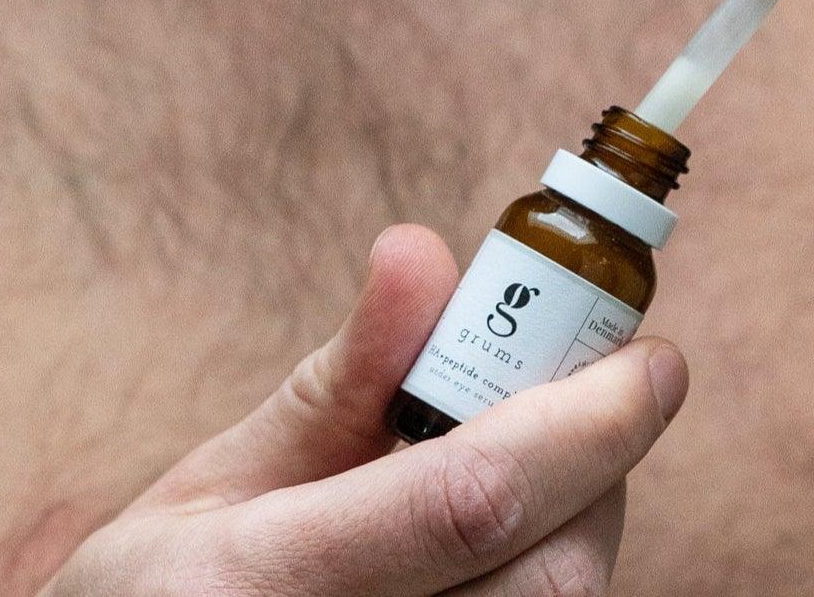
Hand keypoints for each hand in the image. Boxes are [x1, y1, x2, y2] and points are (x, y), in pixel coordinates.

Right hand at [43, 223, 687, 594]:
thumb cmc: (158, 596)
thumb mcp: (214, 479)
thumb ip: (341, 380)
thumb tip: (424, 250)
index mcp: (260, 582)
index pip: (471, 499)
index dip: (584, 424)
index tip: (655, 358)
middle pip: (549, 579)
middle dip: (597, 474)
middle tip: (586, 401)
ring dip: (576, 531)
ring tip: (522, 472)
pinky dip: (537, 581)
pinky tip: (497, 547)